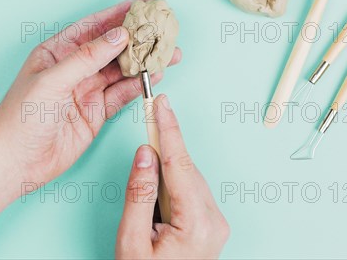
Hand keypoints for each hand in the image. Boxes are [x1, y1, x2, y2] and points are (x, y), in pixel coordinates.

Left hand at [0, 0, 180, 185]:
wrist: (16, 160)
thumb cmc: (21, 117)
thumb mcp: (52, 80)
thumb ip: (87, 58)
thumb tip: (118, 36)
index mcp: (57, 52)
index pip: (93, 27)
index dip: (118, 14)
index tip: (143, 4)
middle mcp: (74, 69)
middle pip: (112, 48)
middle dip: (138, 38)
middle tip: (163, 29)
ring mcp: (86, 91)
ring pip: (121, 70)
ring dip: (144, 62)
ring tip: (169, 52)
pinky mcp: (96, 113)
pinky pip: (122, 94)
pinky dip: (139, 85)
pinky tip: (155, 76)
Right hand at [116, 94, 229, 258]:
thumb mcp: (132, 241)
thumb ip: (139, 194)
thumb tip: (146, 154)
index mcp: (197, 225)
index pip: (180, 165)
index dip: (170, 131)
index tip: (163, 104)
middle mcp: (214, 221)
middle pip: (186, 169)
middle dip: (167, 143)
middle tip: (153, 112)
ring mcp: (215, 224)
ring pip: (188, 178)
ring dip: (168, 163)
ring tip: (148, 149)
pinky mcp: (210, 225)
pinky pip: (190, 190)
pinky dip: (173, 179)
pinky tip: (158, 178)